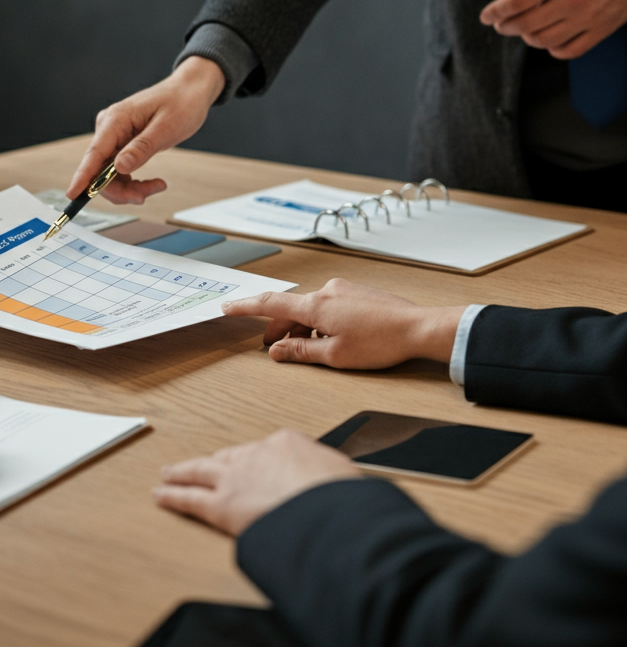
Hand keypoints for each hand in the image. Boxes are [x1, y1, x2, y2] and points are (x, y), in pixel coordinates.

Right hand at [66, 56, 224, 203]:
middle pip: (99, 170)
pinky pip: (117, 171)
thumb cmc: (181, 103)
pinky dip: (132, 183)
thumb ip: (142, 148)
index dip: (83, 177)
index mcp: (116, 120)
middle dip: (120, 190)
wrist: (190, 91)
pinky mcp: (121, 144)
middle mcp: (109, 128)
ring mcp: (113, 137)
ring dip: (129, 189)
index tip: (72, 194)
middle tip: (145, 195)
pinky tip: (151, 183)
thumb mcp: (166, 128)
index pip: (94, 154)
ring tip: (156, 186)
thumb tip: (119, 167)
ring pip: (108, 175)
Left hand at [154, 429, 359, 535]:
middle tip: (206, 467)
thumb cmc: (343, 500)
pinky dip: (172, 496)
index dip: (259, 463)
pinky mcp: (221, 505)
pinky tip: (160, 495)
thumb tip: (341, 491)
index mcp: (287, 443)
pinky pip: (189, 498)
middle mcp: (256, 454)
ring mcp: (235, 477)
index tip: (258, 470)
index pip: (267, 450)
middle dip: (218, 463)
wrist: (329, 513)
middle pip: (230, 456)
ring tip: (170, 473)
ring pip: (201, 470)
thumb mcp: (345, 479)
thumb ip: (331, 480)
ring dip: (183, 472)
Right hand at [221, 278, 463, 368]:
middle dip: (277, 327)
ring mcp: (342, 290)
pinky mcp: (356, 293)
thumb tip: (276, 351)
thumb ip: (300, 351)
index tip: (227, 307)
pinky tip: (330, 338)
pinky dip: (318, 321)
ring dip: (301, 326)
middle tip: (270, 347)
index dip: (246, 307)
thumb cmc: (380, 343)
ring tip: (304, 348)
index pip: (270, 304)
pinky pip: (327, 306)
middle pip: (290, 308)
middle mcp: (326, 291)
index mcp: (316, 305)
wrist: (419, 328)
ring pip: (310, 308)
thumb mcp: (334, 356)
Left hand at [479, 0, 626, 57]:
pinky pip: (569, 50)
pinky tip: (549, 40)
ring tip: (524, 29)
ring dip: (527, 38)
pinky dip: (553, 49)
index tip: (485, 16)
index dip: (495, 11)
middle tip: (500, 23)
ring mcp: (587, 18)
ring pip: (543, 41)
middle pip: (525, 25)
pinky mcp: (602, 29)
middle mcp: (571, 0)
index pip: (515, 1)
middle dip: (506, 26)